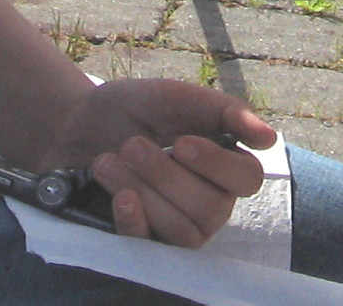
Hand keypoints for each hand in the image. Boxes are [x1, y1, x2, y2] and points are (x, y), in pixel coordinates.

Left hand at [26, 78, 274, 247]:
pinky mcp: (146, 242)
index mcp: (222, 162)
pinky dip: (135, 221)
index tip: (181, 143)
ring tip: (110, 161)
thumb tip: (270, 138)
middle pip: (213, 206)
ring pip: (185, 229)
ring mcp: (178, 226)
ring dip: (146, 191)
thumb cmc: (129, 110)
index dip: (218, 165)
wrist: (72, 126)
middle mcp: (209, 200)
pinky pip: (152, 246)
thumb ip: (220, 110)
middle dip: (167, 175)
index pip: (248, 178)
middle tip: (132, 146)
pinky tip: (120, 197)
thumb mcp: (171, 96)